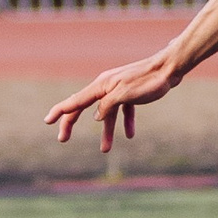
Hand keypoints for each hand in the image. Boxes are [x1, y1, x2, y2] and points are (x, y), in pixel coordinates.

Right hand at [45, 49, 180, 152]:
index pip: (75, 101)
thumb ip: (107, 106)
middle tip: (63, 139)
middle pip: (84, 107)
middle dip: (73, 123)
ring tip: (105, 149)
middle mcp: (106, 86)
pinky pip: (122, 109)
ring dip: (106, 131)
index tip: (47, 121)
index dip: (60, 112)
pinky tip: (130, 134)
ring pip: (106, 113)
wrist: (170, 68)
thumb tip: (95, 117)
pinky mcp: (131, 92)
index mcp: (101, 86)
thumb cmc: (149, 81)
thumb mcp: (125, 96)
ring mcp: (118, 89)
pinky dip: (124, 121)